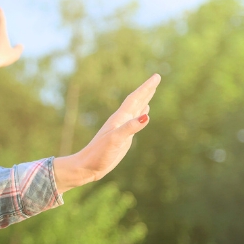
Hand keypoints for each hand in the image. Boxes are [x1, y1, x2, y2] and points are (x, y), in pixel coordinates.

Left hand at [53, 74, 160, 191]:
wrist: (87, 166)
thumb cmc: (99, 154)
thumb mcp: (116, 140)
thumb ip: (130, 127)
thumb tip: (147, 115)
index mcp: (119, 119)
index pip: (135, 99)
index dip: (146, 88)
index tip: (156, 76)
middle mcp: (121, 121)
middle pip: (136, 101)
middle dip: (147, 90)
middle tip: (156, 78)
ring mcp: (121, 128)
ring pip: (135, 109)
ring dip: (144, 100)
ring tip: (151, 91)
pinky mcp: (122, 137)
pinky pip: (134, 121)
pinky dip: (140, 114)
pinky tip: (144, 112)